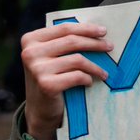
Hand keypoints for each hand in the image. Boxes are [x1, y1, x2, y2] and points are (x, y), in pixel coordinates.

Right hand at [22, 22, 112, 139]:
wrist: (40, 110)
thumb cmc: (50, 78)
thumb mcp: (50, 56)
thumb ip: (63, 42)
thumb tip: (96, 31)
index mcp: (30, 40)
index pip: (64, 28)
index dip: (86, 28)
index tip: (103, 31)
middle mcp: (30, 53)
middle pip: (71, 41)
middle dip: (94, 43)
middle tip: (109, 46)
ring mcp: (37, 69)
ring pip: (77, 59)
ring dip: (95, 66)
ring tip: (103, 72)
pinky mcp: (46, 84)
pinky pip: (77, 76)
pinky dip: (87, 78)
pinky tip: (90, 82)